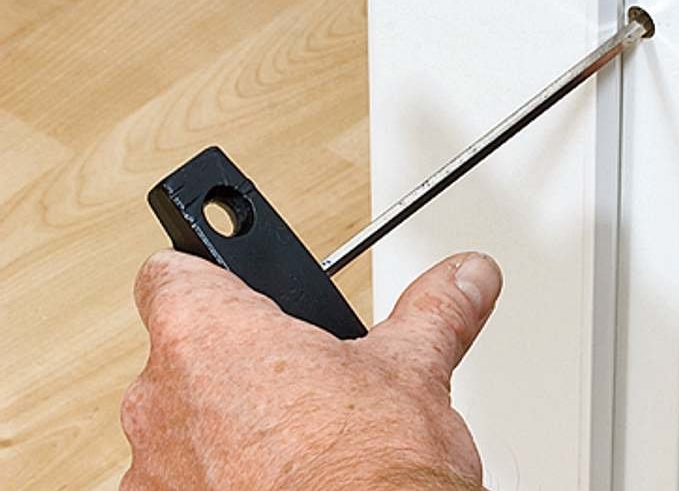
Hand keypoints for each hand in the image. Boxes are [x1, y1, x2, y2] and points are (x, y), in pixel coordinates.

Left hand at [120, 250, 501, 489]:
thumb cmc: (369, 475)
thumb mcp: (416, 372)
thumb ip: (433, 312)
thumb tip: (464, 278)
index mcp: (210, 336)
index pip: (175, 270)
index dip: (214, 273)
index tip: (246, 287)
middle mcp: (160, 401)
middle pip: (183, 353)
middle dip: (242, 363)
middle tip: (303, 379)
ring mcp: (153, 472)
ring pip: (182, 426)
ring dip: (226, 428)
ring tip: (299, 443)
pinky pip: (184, 484)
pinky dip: (223, 482)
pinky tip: (280, 485)